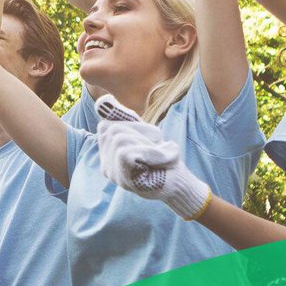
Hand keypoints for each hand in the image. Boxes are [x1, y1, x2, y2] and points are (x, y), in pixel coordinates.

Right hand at [95, 94, 211, 218]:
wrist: (180, 185)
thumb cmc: (165, 162)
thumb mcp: (146, 137)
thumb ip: (128, 122)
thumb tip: (105, 100)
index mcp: (110, 155)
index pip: (105, 127)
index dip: (128, 123)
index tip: (152, 136)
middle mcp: (106, 165)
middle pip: (112, 129)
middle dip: (141, 131)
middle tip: (159, 146)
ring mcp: (112, 172)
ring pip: (119, 139)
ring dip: (149, 143)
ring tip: (162, 155)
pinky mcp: (121, 176)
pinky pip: (128, 152)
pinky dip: (151, 152)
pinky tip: (162, 159)